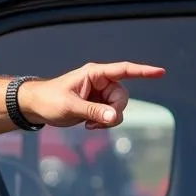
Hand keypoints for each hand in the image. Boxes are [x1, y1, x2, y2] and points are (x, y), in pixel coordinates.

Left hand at [19, 62, 164, 129]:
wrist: (35, 107)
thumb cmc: (48, 100)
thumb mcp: (70, 106)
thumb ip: (93, 111)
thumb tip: (115, 116)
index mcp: (94, 74)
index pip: (123, 70)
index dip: (143, 71)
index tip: (160, 72)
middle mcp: (100, 82)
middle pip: (122, 97)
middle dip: (114, 111)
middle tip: (96, 122)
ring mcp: (100, 94)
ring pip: (119, 108)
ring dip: (108, 119)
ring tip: (89, 124)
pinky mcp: (97, 106)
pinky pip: (111, 115)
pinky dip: (104, 122)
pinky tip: (89, 125)